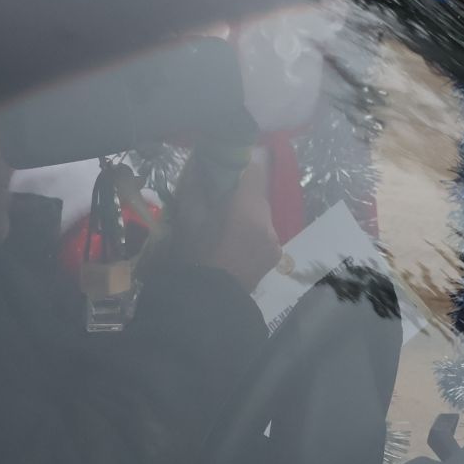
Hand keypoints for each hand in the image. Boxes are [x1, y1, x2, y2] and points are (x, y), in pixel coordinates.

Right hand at [178, 152, 280, 291]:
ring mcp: (274, 238)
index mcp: (246, 209)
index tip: (224, 169)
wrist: (206, 302)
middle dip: (240, 192)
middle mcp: (267, 220)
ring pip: (261, 213)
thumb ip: (196, 185)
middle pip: (257, 192)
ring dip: (246, 213)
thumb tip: (201, 161)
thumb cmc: (193, 258)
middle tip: (219, 199)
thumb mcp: (188, 219)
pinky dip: (252, 231)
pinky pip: (265, 232)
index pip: (253, 170)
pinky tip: (235, 243)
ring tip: (225, 226)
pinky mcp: (275, 253)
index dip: (238, 166)